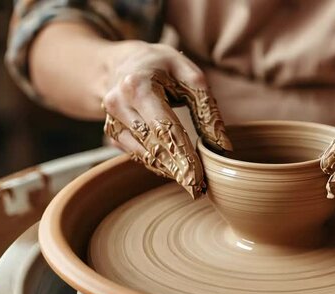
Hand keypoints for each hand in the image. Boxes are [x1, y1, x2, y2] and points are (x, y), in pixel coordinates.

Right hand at [101, 41, 231, 197]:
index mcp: (138, 86)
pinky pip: (136, 154)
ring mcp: (111, 120)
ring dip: (168, 170)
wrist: (121, 63)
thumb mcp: (189, 75)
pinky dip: (156, 163)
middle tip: (198, 189)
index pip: (165, 128)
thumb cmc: (160, 65)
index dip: (183, 155)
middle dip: (178, 169)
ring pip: (143, 154)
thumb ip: (207, 109)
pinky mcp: (111, 132)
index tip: (199, 178)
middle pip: (153, 146)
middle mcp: (118, 105)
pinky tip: (174, 170)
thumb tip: (223, 146)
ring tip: (191, 183)